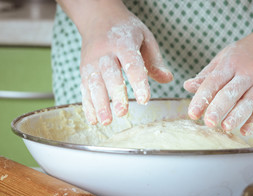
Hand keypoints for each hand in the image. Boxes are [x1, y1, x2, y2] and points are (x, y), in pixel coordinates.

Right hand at [78, 3, 172, 124]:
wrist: (98, 17)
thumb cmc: (126, 31)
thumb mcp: (145, 39)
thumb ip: (155, 60)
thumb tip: (168, 79)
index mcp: (123, 43)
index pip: (132, 63)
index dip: (138, 82)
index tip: (145, 100)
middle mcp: (105, 53)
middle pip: (110, 75)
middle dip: (116, 94)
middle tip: (123, 113)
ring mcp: (92, 62)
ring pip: (94, 83)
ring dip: (99, 103)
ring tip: (107, 121)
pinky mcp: (84, 71)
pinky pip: (84, 89)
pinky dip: (88, 105)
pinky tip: (93, 120)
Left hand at [184, 31, 252, 135]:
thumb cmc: (248, 51)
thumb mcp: (225, 56)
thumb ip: (207, 74)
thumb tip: (187, 86)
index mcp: (231, 63)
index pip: (213, 82)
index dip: (202, 98)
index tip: (192, 114)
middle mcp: (248, 72)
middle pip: (231, 92)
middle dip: (218, 108)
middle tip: (208, 122)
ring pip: (249, 101)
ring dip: (237, 115)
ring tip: (225, 127)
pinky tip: (245, 130)